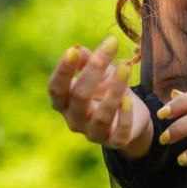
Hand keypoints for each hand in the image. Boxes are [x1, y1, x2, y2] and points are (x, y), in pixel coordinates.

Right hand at [47, 36, 151, 157]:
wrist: (130, 114)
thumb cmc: (106, 88)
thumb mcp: (97, 72)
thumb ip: (86, 60)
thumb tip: (78, 50)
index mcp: (63, 102)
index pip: (56, 88)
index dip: (63, 71)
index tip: (72, 50)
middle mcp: (74, 120)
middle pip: (79, 97)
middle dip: (94, 70)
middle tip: (110, 46)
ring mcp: (93, 133)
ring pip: (101, 116)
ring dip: (113, 91)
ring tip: (125, 67)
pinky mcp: (115, 142)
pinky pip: (119, 133)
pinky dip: (125, 117)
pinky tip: (129, 99)